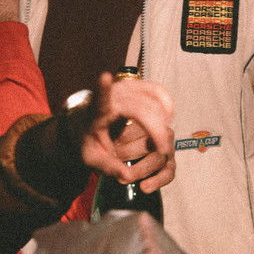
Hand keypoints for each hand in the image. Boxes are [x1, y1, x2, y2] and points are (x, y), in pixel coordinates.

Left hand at [79, 73, 175, 193]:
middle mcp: (114, 95)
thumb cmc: (89, 139)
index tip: (104, 78)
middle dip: (156, 132)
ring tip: (155, 140)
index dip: (103, 88)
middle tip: (162, 150)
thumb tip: (127, 175)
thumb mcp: (90, 158)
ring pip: (155, 101)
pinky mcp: (138, 87)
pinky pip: (159, 93)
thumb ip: (107, 167)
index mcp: (97, 111)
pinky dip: (167, 107)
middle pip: (144, 109)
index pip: (100, 99)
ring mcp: (127, 88)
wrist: (86, 121)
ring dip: (161, 124)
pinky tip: (166, 120)